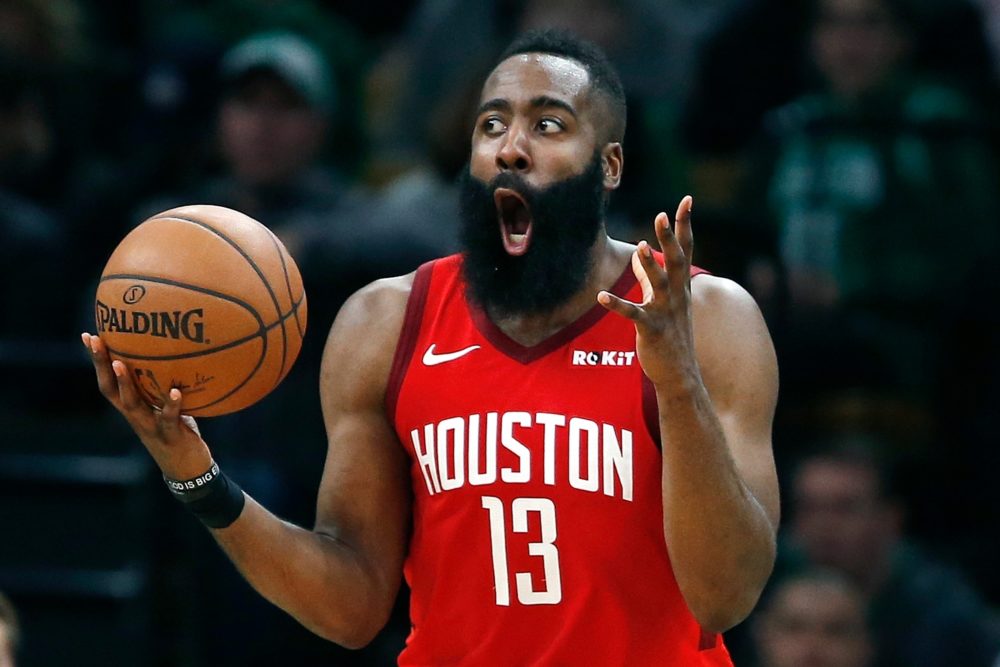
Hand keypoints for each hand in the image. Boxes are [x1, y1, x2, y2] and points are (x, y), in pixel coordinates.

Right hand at [81, 332, 212, 479]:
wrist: (187, 470)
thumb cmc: (178, 433)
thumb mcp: (167, 408)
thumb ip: (164, 388)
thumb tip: (176, 356)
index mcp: (133, 409)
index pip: (108, 382)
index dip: (98, 362)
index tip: (89, 336)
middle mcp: (136, 417)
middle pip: (111, 389)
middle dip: (102, 364)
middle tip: (96, 340)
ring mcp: (150, 427)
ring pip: (132, 404)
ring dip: (125, 384)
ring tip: (120, 363)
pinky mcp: (170, 436)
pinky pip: (168, 419)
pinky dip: (170, 405)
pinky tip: (174, 391)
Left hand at [598, 196, 698, 389]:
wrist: (680, 373)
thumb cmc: (671, 334)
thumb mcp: (663, 302)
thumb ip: (650, 277)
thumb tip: (639, 255)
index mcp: (680, 286)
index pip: (684, 249)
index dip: (685, 225)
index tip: (687, 199)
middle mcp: (677, 296)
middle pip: (675, 261)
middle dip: (669, 238)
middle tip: (661, 215)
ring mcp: (666, 313)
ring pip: (659, 285)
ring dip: (649, 266)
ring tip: (638, 247)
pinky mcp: (651, 330)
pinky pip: (634, 315)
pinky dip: (618, 305)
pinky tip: (601, 296)